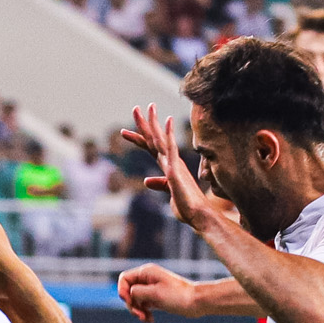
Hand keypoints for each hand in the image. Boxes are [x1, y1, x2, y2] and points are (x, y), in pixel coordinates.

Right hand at [116, 262, 199, 322]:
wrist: (197, 302)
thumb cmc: (179, 296)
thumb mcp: (155, 294)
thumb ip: (137, 292)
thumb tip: (129, 294)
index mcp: (147, 272)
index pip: (124, 278)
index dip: (122, 291)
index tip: (129, 302)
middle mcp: (148, 279)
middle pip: (128, 291)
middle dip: (131, 304)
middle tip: (140, 315)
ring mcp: (152, 289)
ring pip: (135, 300)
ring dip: (137, 310)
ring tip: (146, 319)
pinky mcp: (156, 298)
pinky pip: (143, 305)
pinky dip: (144, 313)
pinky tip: (150, 319)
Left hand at [119, 104, 210, 230]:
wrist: (199, 214)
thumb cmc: (186, 206)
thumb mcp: (169, 193)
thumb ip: (158, 184)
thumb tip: (145, 180)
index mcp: (169, 166)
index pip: (151, 148)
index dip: (138, 138)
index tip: (124, 131)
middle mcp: (172, 161)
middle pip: (154, 139)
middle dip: (143, 124)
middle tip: (135, 108)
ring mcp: (174, 164)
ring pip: (160, 139)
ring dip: (153, 123)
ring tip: (147, 107)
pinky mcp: (176, 170)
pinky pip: (171, 149)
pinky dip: (168, 135)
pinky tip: (167, 121)